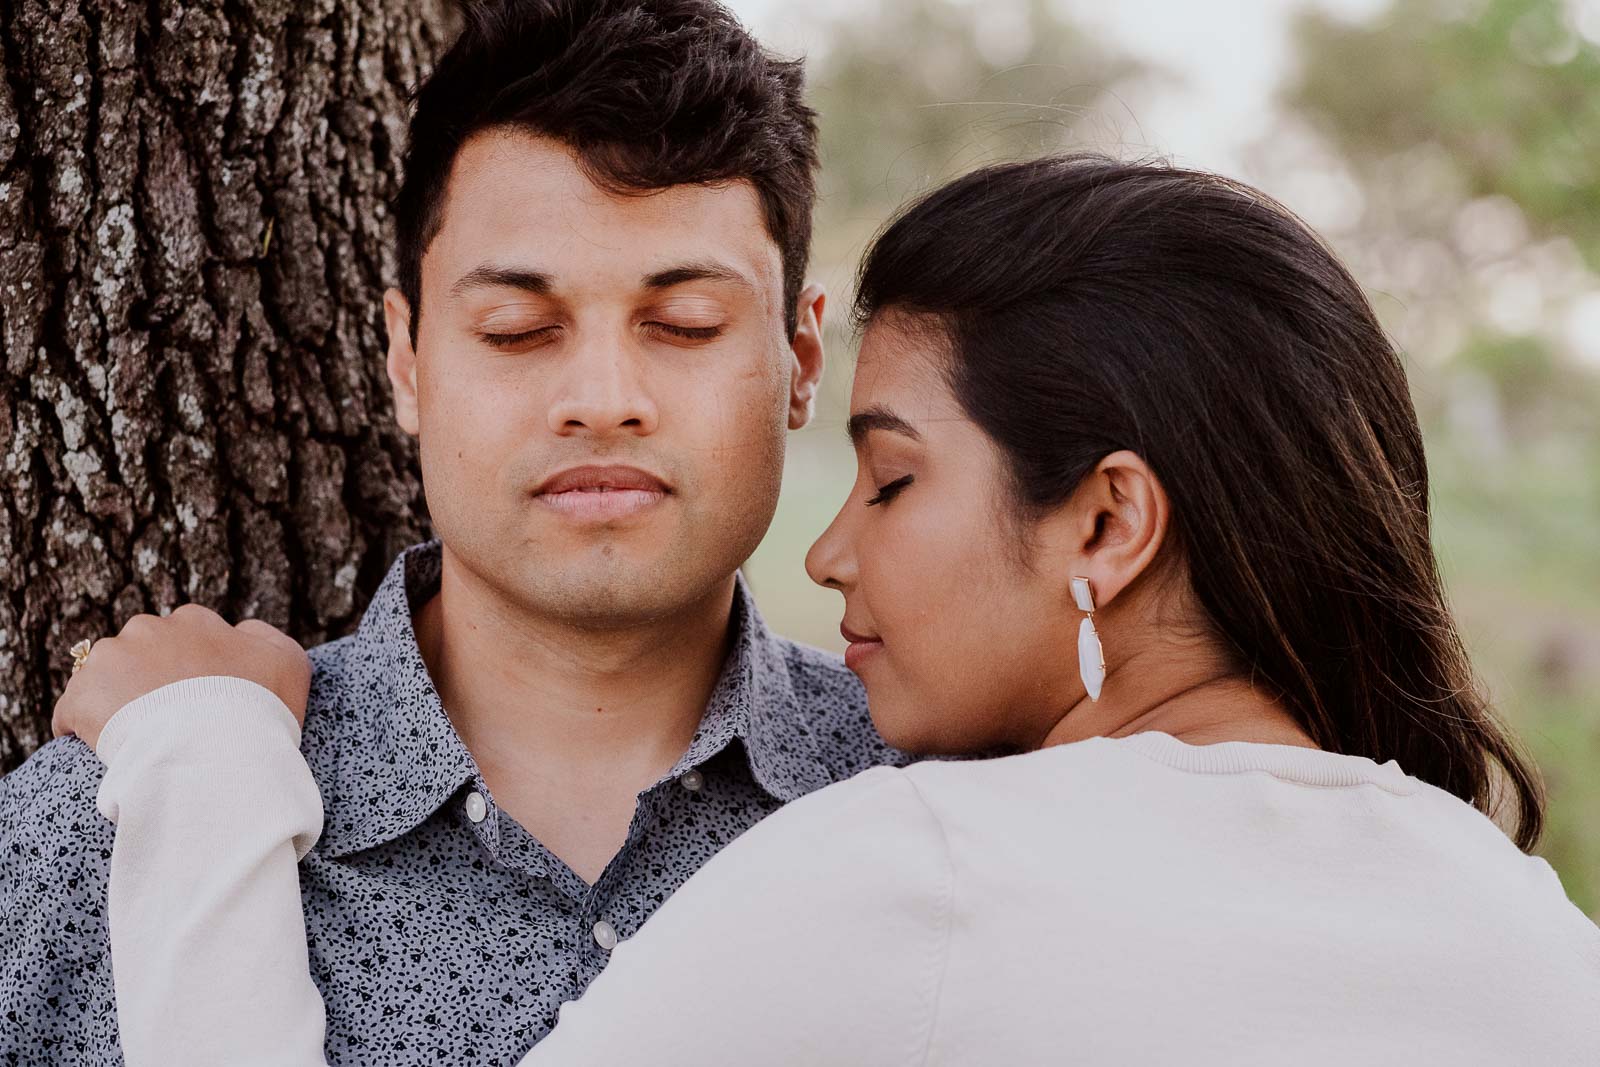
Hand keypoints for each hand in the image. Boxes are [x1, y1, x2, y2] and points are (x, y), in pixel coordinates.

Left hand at [52, 604, 311, 750]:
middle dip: (151, 679)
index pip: (186, 635)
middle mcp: (149, 628)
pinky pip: (73, 712)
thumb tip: (240, 629)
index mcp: (195, 620)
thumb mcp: (288, 663)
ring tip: (139, 737)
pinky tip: (103, 751)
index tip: (201, 698)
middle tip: (172, 719)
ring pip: (107, 677)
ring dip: (118, 700)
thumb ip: (264, 636)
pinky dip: (83, 728)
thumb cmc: (257, 711)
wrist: (213, 753)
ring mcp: (110, 659)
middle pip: (144, 650)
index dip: (195, 668)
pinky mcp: (81, 696)